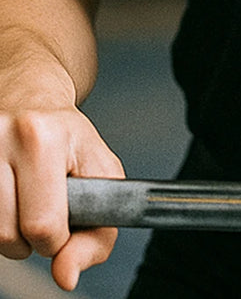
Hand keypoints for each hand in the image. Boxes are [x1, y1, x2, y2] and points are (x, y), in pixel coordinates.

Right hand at [0, 105, 123, 291]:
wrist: (32, 93)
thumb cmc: (68, 137)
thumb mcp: (100, 172)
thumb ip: (97, 233)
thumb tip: (66, 277)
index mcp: (42, 137)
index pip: (44, 224)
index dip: (59, 236)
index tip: (64, 218)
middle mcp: (2, 137)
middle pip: (9, 235)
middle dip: (32, 235)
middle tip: (43, 207)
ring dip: (10, 231)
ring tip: (24, 202)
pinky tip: (7, 198)